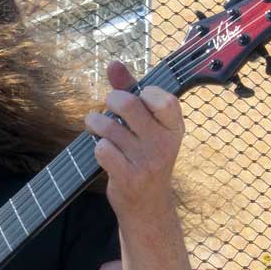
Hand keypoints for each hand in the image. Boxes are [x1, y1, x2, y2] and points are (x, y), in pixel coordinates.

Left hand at [86, 60, 182, 218]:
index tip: (139, 99)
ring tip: (96, 126)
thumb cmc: (145, 156)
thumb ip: (131, 91)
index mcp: (174, 128)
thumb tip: (113, 64)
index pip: (164, 99)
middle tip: (109, 106)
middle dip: (111, 100)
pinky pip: (102, 148)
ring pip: (108, 126)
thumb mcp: (148, 126)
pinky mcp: (128, 177)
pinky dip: (96, 146)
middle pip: (128, 104)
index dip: (145, 93)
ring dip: (95, 123)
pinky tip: (103, 151)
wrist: (148, 205)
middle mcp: (164, 144)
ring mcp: (147, 162)